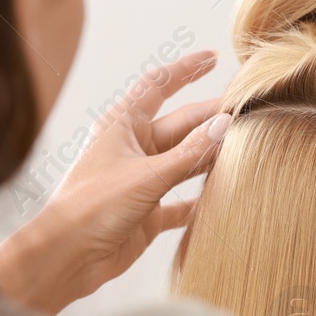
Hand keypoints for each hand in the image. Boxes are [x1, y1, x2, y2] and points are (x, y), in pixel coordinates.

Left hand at [0, 50, 229, 315]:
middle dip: (212, 116)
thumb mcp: (147, 175)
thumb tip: (225, 124)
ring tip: (246, 146)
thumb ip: (190, 153)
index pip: (158, 86)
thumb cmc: (93, 207)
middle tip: (250, 111)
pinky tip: (223, 196)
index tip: (214, 58)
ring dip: (211, 155)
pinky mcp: (147, 213)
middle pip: (181, 125)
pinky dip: (202, 199)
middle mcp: (133, 149)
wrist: (65, 257)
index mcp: (122, 126)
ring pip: (185, 161)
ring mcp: (142, 181)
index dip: (185, 70)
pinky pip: (182, 202)